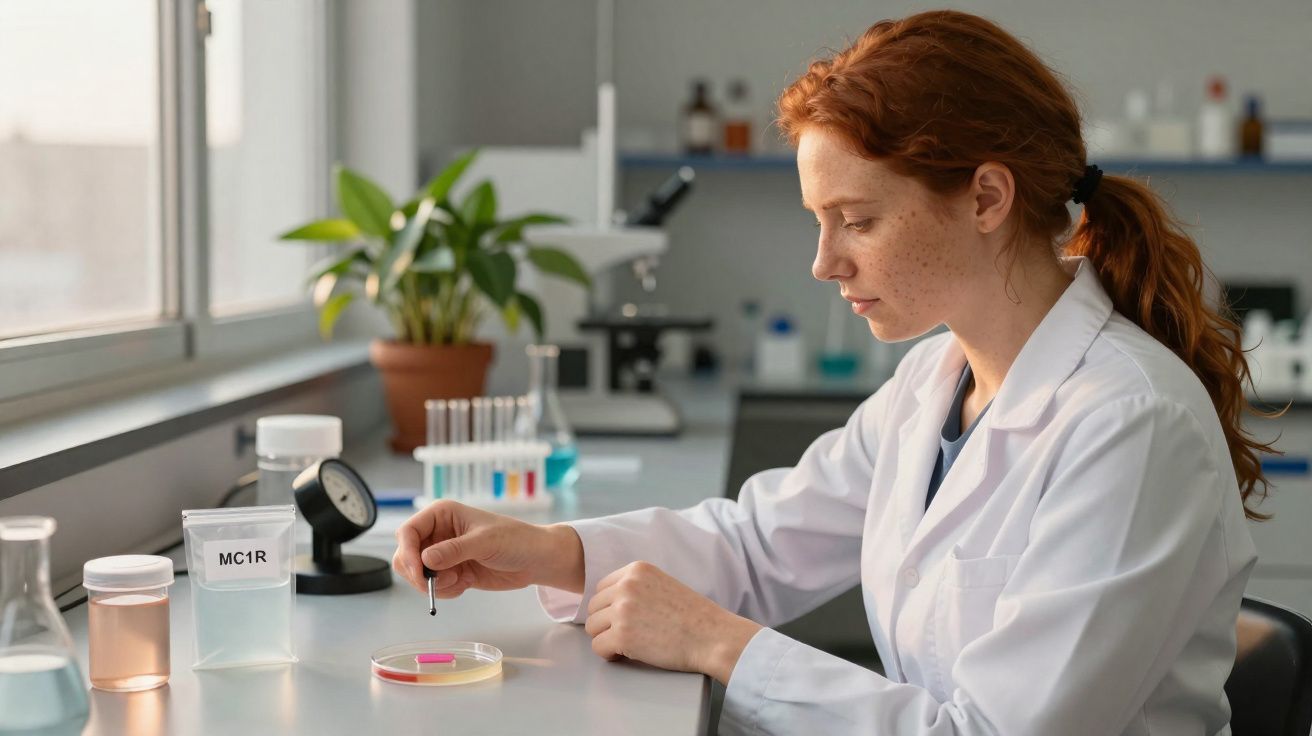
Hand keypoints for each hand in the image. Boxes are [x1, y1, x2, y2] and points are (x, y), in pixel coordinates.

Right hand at [392, 500, 583, 598]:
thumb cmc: (516, 540)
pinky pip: (434, 586)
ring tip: (459, 581)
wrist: (536, 560)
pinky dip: (444, 590)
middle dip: (417, 573)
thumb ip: (454, 550)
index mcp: (442, 514)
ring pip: (417, 574)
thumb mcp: (485, 542)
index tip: (419, 572)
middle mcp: (439, 532)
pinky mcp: (451, 571)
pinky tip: (464, 585)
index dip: (408, 553)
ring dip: (433, 584)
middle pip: (406, 555)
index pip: (409, 532)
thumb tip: (426, 560)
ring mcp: (443, 553)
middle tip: (435, 585)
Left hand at [584, 561, 761, 684]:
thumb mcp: (662, 585)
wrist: (713, 637)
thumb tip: (609, 601)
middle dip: (606, 623)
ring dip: (606, 638)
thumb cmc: (694, 617)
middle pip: (593, 608)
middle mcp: (626, 585)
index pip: (601, 587)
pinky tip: (626, 654)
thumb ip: (637, 587)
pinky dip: (609, 654)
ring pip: (592, 627)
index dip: (610, 607)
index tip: (625, 618)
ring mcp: (623, 610)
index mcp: (637, 570)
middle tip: (627, 634)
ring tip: (628, 644)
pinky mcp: (622, 636)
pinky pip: (598, 647)